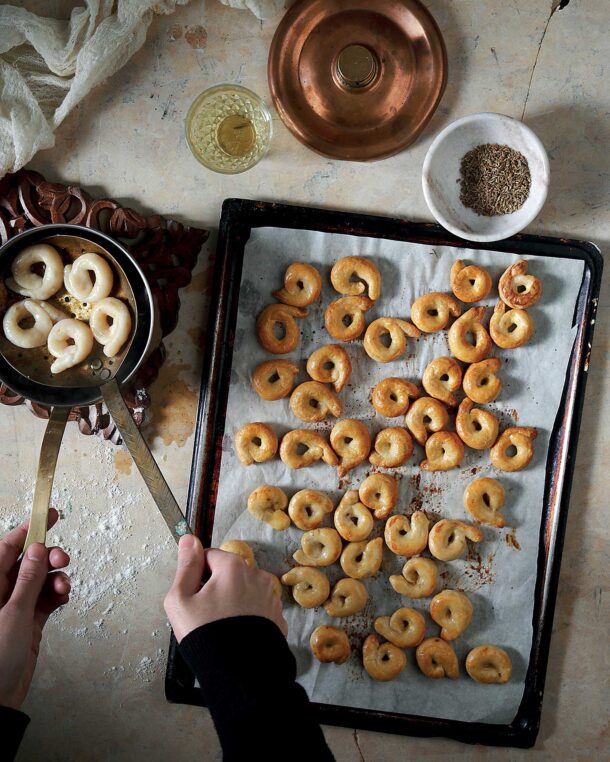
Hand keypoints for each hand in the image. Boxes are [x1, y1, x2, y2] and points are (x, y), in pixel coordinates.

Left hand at [0, 508, 70, 710]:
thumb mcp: (13, 613)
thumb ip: (28, 579)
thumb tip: (37, 549)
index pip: (8, 547)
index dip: (29, 529)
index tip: (48, 514)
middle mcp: (0, 593)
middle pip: (28, 561)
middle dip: (47, 556)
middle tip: (61, 557)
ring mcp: (15, 607)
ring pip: (40, 580)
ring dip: (56, 578)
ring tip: (63, 586)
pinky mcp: (28, 622)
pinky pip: (46, 599)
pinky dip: (57, 595)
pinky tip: (62, 597)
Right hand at [164, 535, 286, 641]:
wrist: (239, 673)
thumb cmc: (205, 633)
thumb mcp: (180, 599)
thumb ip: (185, 566)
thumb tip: (189, 539)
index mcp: (234, 566)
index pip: (209, 556)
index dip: (198, 575)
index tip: (194, 596)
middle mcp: (257, 575)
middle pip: (229, 573)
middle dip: (217, 588)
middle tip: (206, 615)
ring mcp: (271, 596)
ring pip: (244, 590)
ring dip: (234, 601)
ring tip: (223, 626)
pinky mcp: (278, 617)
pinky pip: (258, 608)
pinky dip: (249, 616)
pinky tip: (238, 634)